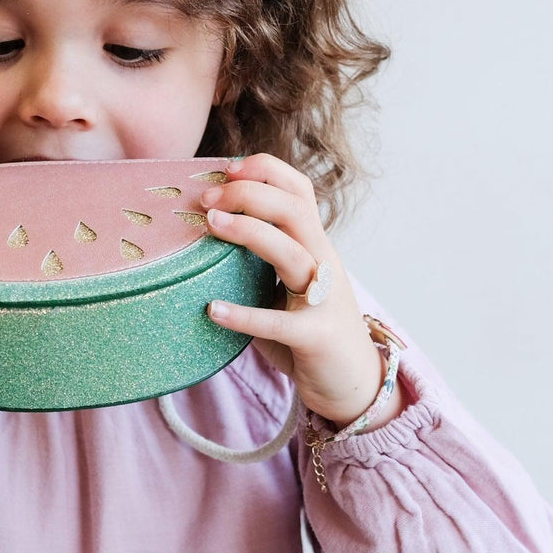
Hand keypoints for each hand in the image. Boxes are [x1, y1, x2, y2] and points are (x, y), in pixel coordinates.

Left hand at [201, 153, 387, 428]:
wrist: (352, 383)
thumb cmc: (306, 328)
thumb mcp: (285, 283)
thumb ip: (258, 259)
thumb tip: (201, 233)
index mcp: (314, 245)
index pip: (298, 190)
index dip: (265, 171)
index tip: (225, 170)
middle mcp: (323, 263)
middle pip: (294, 211)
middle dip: (250, 195)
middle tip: (206, 200)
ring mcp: (323, 299)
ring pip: (292, 254)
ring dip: (250, 233)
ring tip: (210, 225)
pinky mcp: (315, 336)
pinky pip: (279, 323)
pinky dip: (245, 315)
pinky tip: (213, 310)